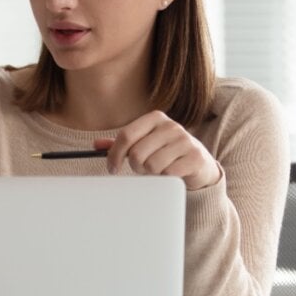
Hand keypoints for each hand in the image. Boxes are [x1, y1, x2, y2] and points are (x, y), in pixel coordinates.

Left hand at [97, 110, 221, 190]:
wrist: (198, 163)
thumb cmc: (165, 152)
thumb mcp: (144, 143)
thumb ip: (122, 144)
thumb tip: (96, 145)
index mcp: (155, 118)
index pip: (126, 135)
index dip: (114, 155)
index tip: (111, 168)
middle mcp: (171, 126)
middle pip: (137, 153)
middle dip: (135, 166)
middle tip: (141, 169)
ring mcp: (185, 140)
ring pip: (152, 165)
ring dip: (151, 173)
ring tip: (158, 170)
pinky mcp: (195, 157)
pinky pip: (168, 173)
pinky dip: (165, 178)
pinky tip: (171, 173)